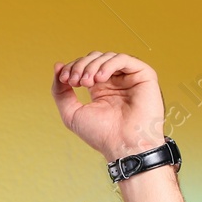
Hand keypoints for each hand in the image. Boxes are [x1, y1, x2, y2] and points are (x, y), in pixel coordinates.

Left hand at [51, 52, 165, 160]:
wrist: (123, 145)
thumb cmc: (101, 135)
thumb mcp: (71, 113)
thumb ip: (61, 92)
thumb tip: (58, 66)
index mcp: (100, 89)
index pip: (85, 66)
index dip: (72, 68)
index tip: (64, 79)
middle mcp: (115, 82)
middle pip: (94, 58)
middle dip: (80, 65)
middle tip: (75, 81)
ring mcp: (129, 78)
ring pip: (108, 57)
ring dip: (92, 65)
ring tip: (87, 82)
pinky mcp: (143, 75)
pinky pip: (124, 59)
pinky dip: (108, 64)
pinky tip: (100, 78)